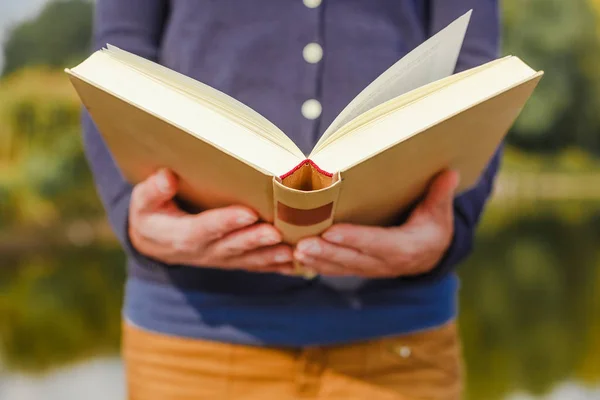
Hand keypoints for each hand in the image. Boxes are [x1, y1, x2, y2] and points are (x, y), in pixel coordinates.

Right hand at [129, 168, 293, 272]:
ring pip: (248, 260)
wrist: (156, 243)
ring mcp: (220, 259)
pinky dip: (277, 266)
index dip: (226, 222)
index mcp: (181, 236)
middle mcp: (204, 252)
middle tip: (276, 232)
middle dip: (255, 240)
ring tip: (293, 251)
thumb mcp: (143, 202)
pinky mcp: (233, 261)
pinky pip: (256, 266)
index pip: (204, 229)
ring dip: (271, 256)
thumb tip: (166, 177)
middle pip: (232, 247)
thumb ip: (153, 191)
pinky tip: (299, 264)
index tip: (247, 213)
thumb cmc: (152, 214)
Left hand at [293, 170, 459, 277]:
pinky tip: (298, 260)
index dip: (354, 239)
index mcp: (406, 248)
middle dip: (326, 252)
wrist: (431, 257)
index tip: (331, 232)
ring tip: (295, 251)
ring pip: (341, 267)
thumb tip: (450, 172)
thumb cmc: (433, 228)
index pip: (377, 243)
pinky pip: (337, 270)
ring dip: (317, 260)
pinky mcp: (360, 270)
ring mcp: (371, 269)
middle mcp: (386, 263)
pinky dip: (318, 266)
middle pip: (353, 258)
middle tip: (302, 244)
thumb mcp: (440, 212)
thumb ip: (441, 194)